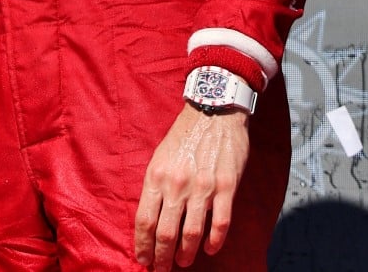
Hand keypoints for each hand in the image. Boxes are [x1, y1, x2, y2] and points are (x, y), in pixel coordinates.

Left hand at [133, 104, 250, 270]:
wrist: (213, 111)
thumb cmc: (184, 136)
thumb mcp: (159, 157)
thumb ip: (156, 186)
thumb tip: (149, 217)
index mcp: (156, 176)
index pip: (144, 220)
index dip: (142, 245)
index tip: (142, 259)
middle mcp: (176, 184)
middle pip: (165, 232)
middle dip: (161, 257)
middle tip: (161, 270)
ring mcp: (202, 187)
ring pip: (191, 232)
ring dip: (186, 253)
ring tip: (182, 263)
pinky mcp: (226, 187)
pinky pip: (220, 222)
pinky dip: (214, 240)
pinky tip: (209, 249)